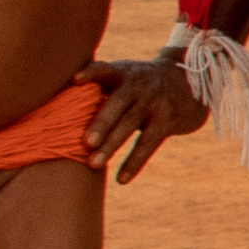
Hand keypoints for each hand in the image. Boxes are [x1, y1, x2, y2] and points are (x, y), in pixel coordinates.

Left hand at [83, 54, 200, 178]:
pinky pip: (148, 144)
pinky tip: (121, 179)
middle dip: (101, 123)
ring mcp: (155, 103)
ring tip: (93, 163)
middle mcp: (139, 86)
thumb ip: (98, 83)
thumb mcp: (124, 75)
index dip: (91, 73)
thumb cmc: (141, 84)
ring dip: (111, 145)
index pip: (105, 69)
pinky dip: (134, 162)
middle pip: (117, 104)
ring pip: (130, 126)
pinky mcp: (167, 121)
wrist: (190, 83)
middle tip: (86, 142)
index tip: (75, 79)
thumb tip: (57, 104)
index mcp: (123, 72)